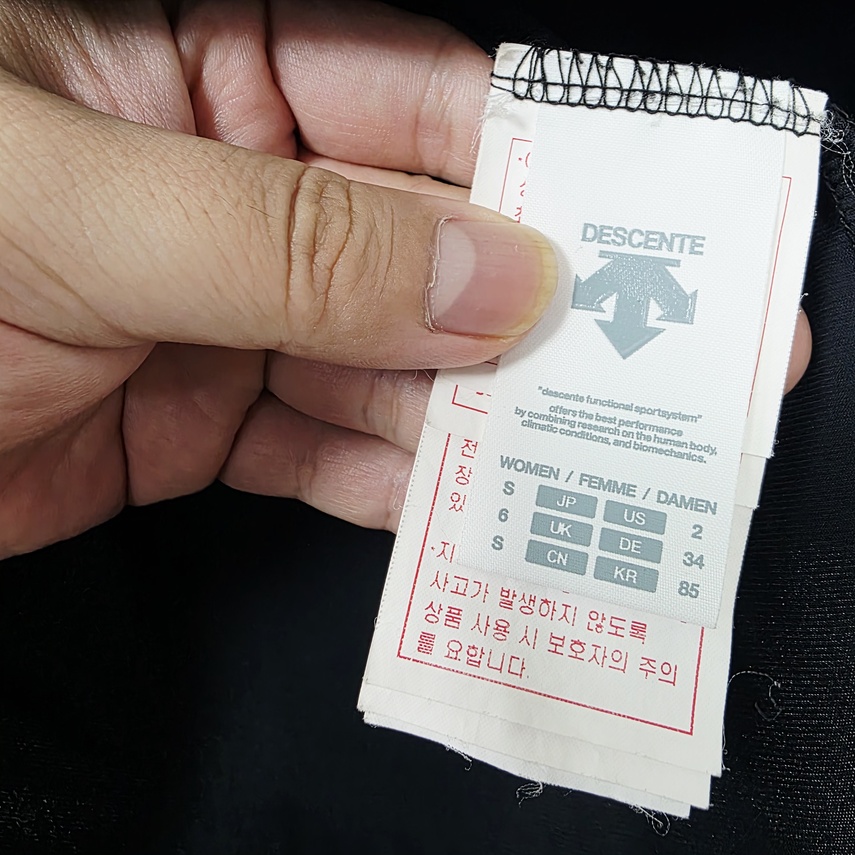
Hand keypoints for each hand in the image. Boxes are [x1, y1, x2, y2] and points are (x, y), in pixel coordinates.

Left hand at [0, 1, 810, 557]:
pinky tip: (440, 511)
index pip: (408, 97)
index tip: (623, 238)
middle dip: (512, 314)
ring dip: (458, 418)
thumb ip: (290, 244)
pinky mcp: (202, 416)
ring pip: (382, 360)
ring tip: (550, 464)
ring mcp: (223, 307)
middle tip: (624, 379)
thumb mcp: (74, 215)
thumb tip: (485, 276)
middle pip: (415, 242)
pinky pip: (321, 445)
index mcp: (194, 66)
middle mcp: (227, 184)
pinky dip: (380, 482)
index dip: (521, 167)